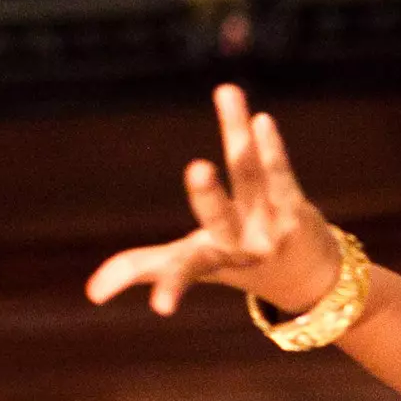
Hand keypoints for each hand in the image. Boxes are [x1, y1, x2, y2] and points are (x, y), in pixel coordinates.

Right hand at [86, 85, 340, 317]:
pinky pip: (282, 176)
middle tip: (197, 169)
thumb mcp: (191, 263)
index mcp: (210, 260)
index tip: (161, 308)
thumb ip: (142, 268)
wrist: (310, 278)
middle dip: (209, 196)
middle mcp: (241, 247)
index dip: (169, 286)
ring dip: (239, 134)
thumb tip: (90, 294)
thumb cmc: (238, 263)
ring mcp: (272, 229)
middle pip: (221, 218)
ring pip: (250, 175)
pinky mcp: (298, 211)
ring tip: (227, 92)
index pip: (182, 271)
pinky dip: (272, 149)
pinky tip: (262, 120)